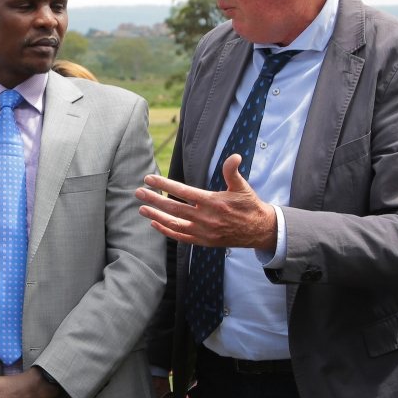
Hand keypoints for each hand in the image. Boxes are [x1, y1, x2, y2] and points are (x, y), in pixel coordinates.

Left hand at [135, 154, 276, 250]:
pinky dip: (166, 231)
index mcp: (213, 202)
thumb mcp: (242, 186)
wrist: (259, 230)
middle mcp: (206, 218)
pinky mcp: (203, 241)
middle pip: (173, 207)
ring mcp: (203, 232)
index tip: (149, 179)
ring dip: (156, 216)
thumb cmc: (249, 205)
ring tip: (141, 209)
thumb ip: (232, 171)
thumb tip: (234, 156)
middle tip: (138, 192)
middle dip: (153, 200)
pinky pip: (180, 237)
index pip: (183, 191)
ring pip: (174, 224)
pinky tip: (155, 224)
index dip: (164, 184)